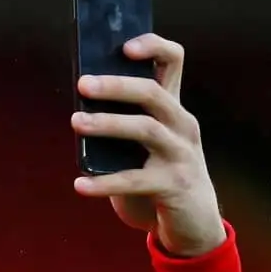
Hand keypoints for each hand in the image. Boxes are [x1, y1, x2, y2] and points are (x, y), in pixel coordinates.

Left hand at [71, 34, 225, 257]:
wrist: (193, 225)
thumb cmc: (159, 177)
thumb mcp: (145, 146)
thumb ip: (123, 124)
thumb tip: (78, 107)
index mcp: (173, 109)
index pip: (173, 61)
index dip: (153, 46)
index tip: (124, 46)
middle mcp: (182, 125)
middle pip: (152, 93)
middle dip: (117, 86)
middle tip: (83, 84)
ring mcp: (181, 156)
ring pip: (146, 129)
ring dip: (108, 124)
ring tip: (76, 123)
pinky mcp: (174, 186)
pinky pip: (134, 180)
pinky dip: (104, 183)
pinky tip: (79, 185)